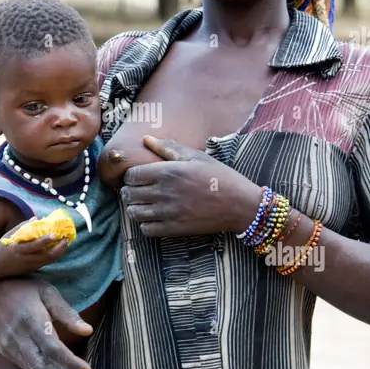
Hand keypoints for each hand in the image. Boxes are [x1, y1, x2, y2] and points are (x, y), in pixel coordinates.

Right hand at [0, 218, 68, 279]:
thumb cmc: (1, 248)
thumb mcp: (9, 236)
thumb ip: (22, 227)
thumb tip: (36, 219)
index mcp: (18, 249)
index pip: (34, 245)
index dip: (45, 240)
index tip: (55, 234)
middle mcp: (25, 259)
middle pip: (45, 255)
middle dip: (58, 248)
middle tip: (66, 239)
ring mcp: (29, 265)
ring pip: (48, 260)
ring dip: (58, 252)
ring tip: (65, 243)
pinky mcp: (32, 269)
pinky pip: (46, 263)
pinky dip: (53, 256)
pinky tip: (58, 249)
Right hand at [0, 277, 92, 368]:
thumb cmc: (26, 288)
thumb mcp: (49, 292)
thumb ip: (67, 313)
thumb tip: (88, 331)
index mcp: (31, 320)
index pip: (52, 349)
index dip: (71, 363)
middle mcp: (17, 337)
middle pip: (42, 367)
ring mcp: (9, 346)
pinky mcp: (5, 351)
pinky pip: (26, 368)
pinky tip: (56, 366)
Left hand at [120, 135, 261, 237]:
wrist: (239, 204)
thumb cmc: (219, 176)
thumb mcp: (196, 157)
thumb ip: (168, 148)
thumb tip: (146, 139)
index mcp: (168, 171)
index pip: (131, 175)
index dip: (130, 176)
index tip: (137, 177)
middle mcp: (164, 192)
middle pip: (129, 194)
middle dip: (130, 191)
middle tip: (138, 190)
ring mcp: (168, 212)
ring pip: (134, 213)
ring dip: (135, 208)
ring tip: (143, 204)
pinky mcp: (174, 229)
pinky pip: (146, 229)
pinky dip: (145, 224)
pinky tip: (153, 218)